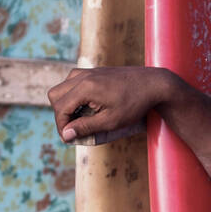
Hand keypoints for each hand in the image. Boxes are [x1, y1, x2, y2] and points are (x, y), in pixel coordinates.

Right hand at [47, 65, 174, 141]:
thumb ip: (86, 127)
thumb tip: (66, 135)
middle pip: (55, 95)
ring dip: (65, 103)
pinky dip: (74, 95)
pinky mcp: (95, 72)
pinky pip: (74, 82)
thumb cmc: (135, 104)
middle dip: (60, 114)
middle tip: (73, 128)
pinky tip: (87, 106)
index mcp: (86, 87)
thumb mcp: (111, 121)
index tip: (69, 139)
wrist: (155, 84)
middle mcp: (84, 76)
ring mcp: (89, 71)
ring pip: (63, 87)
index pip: (60, 108)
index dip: (62, 126)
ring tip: (79, 118)